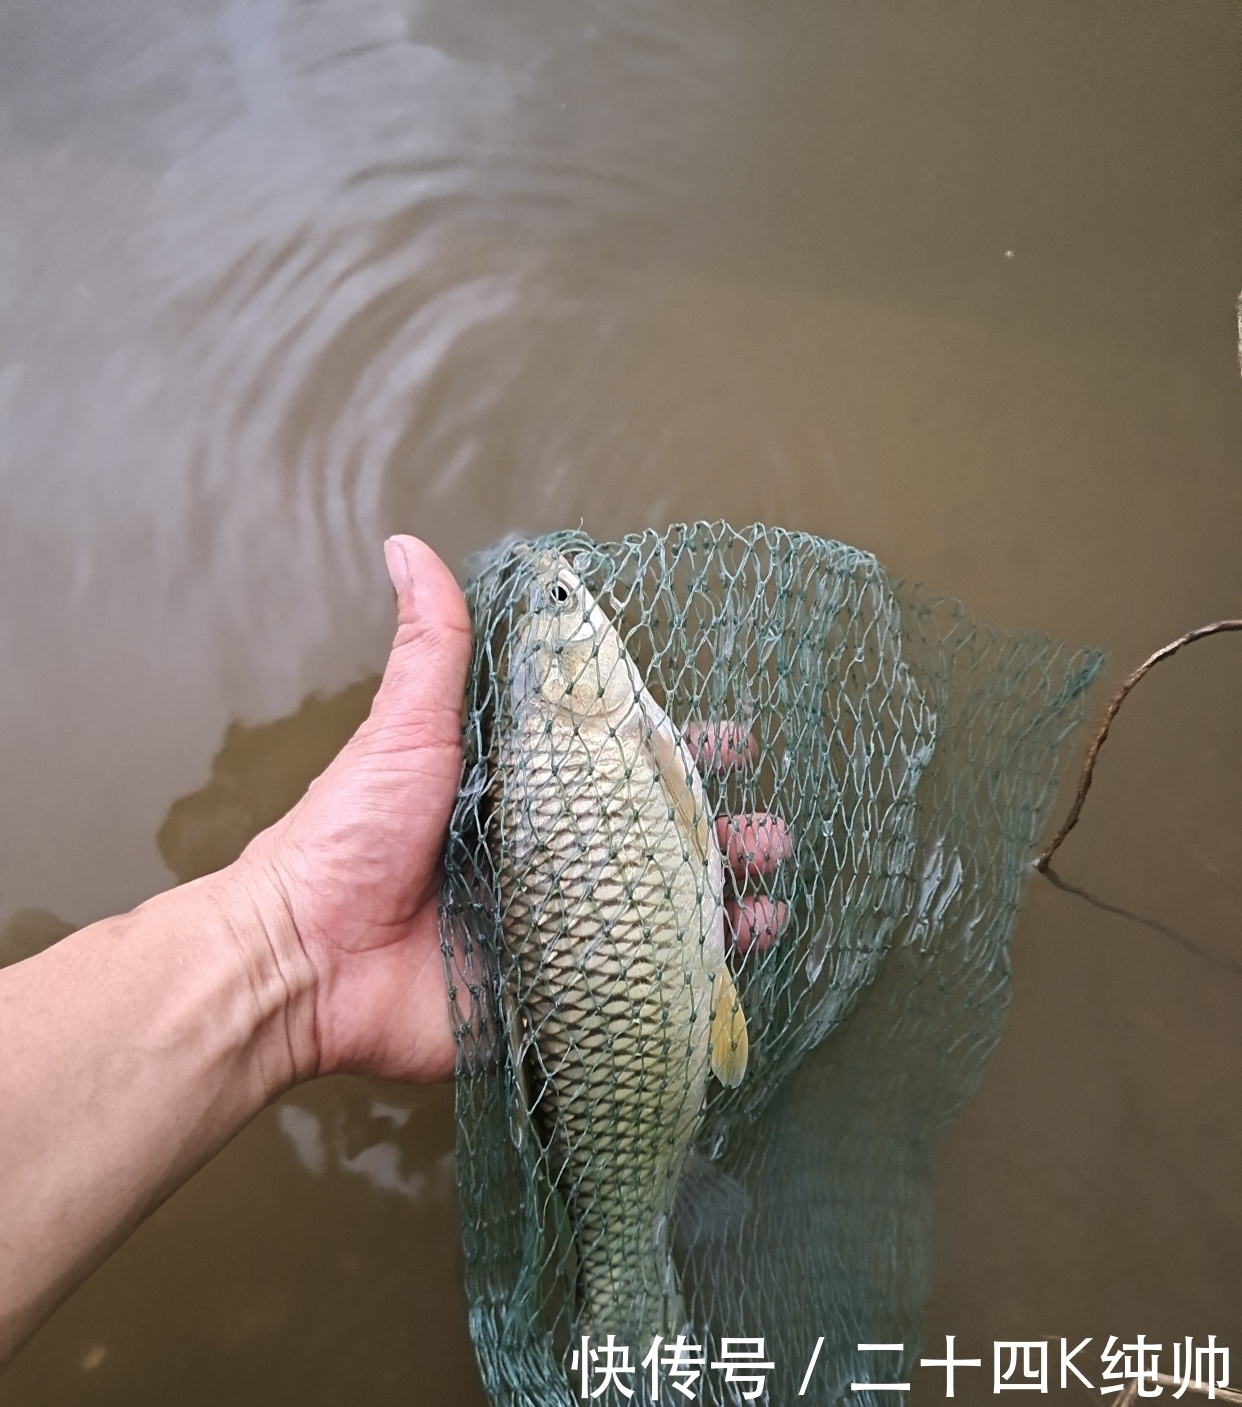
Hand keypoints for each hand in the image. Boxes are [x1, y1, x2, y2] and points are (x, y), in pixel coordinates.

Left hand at [239, 541, 789, 1087]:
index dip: (677, 752)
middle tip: (775, 830)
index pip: (617, 764)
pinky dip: (694, 970)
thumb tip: (408, 544)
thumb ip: (432, 648)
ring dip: (723, 899)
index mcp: (519, 794)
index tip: (736, 740)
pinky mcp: (548, 991)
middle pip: (651, 840)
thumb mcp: (404, 729)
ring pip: (656, 907)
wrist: (305, 958)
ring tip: (775, 891)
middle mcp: (544, 858)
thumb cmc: (349, 835)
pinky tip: (746, 953)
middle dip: (719, 832)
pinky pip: (633, 980)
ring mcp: (552, 928)